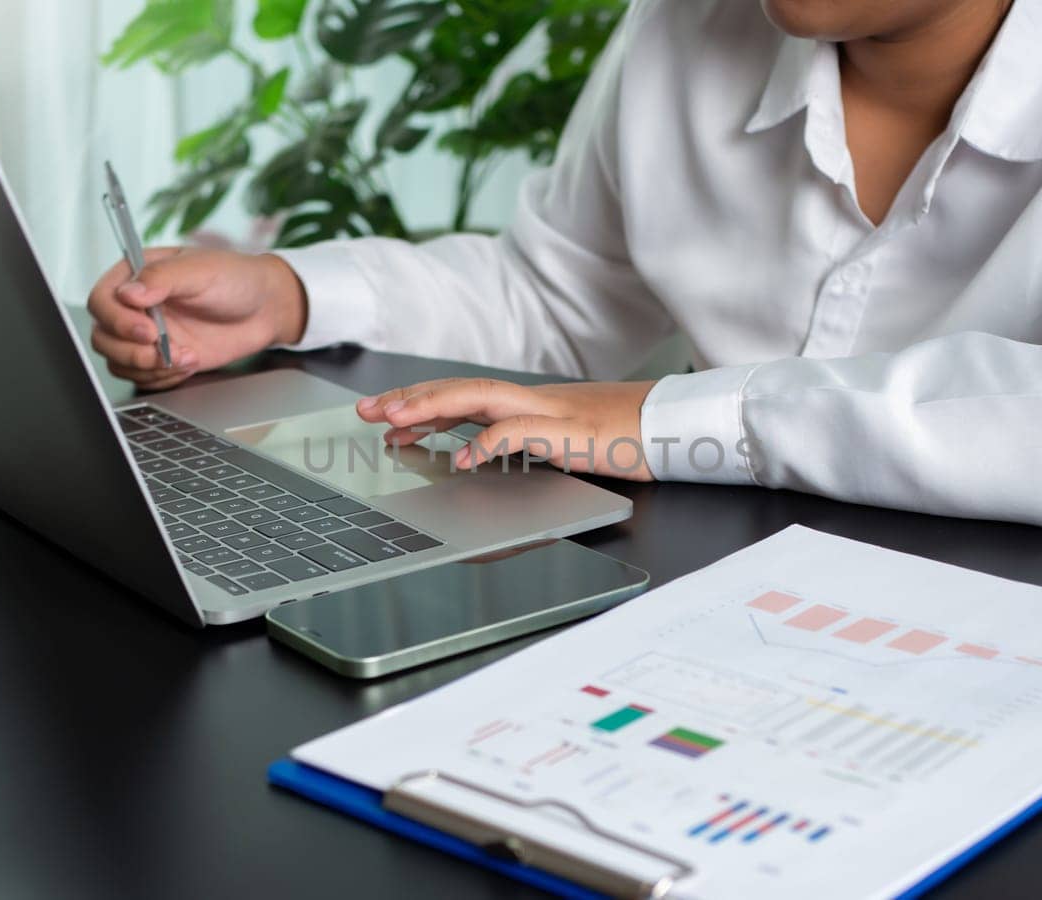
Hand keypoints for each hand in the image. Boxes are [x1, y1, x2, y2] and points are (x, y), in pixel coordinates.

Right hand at [87, 248, 307, 389]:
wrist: (266, 308)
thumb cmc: (236, 279)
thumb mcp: (201, 270)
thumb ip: (163, 278)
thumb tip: (128, 293)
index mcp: (137, 275)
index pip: (102, 300)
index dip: (117, 320)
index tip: (147, 330)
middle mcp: (136, 306)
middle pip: (104, 336)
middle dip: (132, 351)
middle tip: (165, 351)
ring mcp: (147, 334)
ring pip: (118, 361)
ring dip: (149, 367)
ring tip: (185, 356)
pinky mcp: (161, 357)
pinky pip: (141, 377)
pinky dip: (162, 378)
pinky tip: (189, 363)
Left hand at [355, 378, 658, 479]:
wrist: (674, 426)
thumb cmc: (625, 437)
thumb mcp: (564, 442)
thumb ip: (526, 444)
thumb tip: (483, 457)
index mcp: (528, 404)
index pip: (463, 398)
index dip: (421, 403)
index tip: (384, 416)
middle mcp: (531, 400)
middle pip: (460, 391)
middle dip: (410, 399)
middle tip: (367, 411)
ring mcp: (549, 410)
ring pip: (479, 397)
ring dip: (433, 407)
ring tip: (396, 421)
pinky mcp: (568, 430)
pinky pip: (519, 432)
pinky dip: (488, 443)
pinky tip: (464, 460)